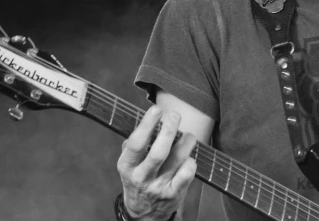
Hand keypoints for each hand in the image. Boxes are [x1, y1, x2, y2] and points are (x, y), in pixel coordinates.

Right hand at [117, 106, 197, 220]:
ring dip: (186, 142)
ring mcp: (158, 186)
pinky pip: (187, 173)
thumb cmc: (139, 179)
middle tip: (175, 115)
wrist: (143, 213)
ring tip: (188, 135)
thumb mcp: (129, 164)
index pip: (136, 143)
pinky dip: (191, 161)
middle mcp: (142, 177)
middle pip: (159, 151)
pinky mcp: (174, 194)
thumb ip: (135, 144)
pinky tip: (189, 157)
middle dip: (169, 129)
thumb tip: (147, 120)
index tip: (156, 110)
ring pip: (177, 159)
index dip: (147, 124)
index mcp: (127, 166)